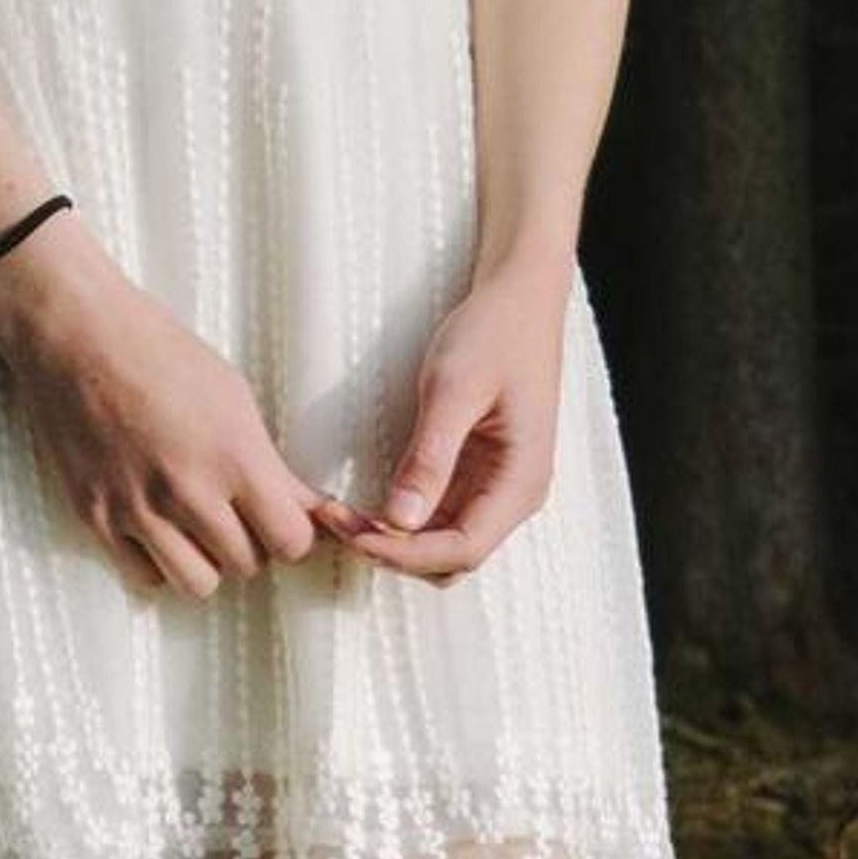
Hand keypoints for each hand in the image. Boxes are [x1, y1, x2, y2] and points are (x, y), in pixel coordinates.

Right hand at [0, 214, 328, 598]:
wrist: (75, 334)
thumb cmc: (158, 352)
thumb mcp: (232, 397)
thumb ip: (270, 464)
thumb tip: (310, 511)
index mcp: (234, 455)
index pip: (291, 540)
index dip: (292, 534)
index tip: (280, 518)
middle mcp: (188, 490)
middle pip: (247, 565)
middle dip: (250, 544)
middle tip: (235, 514)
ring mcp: (138, 509)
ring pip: (199, 584)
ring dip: (207, 561)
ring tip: (197, 528)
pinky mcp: (96, 518)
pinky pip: (145, 577)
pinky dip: (158, 563)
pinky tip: (157, 531)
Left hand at [317, 260, 567, 584]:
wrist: (519, 298)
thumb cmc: (495, 332)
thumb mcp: (454, 388)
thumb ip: (430, 455)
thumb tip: (400, 520)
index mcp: (520, 482)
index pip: (462, 550)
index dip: (405, 554)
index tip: (354, 535)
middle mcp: (512, 497)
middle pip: (450, 559)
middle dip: (393, 553)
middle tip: (337, 524)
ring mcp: (494, 490)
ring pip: (440, 545)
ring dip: (391, 541)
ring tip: (341, 517)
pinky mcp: (474, 477)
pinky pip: (435, 517)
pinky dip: (398, 521)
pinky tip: (363, 504)